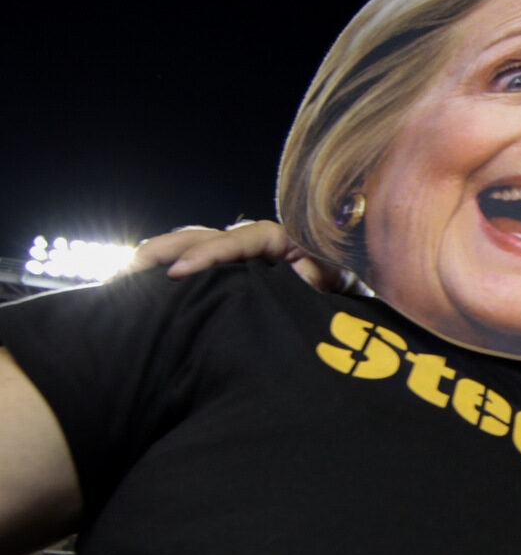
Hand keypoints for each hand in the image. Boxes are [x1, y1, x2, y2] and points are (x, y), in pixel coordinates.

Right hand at [127, 221, 354, 292]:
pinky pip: (201, 270)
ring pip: (197, 248)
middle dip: (171, 249)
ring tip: (127, 274)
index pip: (242, 238)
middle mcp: (259, 245)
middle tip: (133, 269)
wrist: (360, 317)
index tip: (180, 272)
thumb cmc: (352, 298)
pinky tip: (142, 286)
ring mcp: (244, 261)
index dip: (210, 252)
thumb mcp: (341, 288)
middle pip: (208, 236)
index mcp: (286, 240)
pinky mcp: (235, 279)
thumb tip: (298, 276)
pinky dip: (172, 272)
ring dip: (164, 257)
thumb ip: (320, 279)